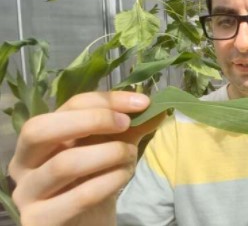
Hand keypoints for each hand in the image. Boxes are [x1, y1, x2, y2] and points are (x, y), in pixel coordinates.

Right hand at [8, 91, 165, 225]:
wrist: (88, 223)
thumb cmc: (95, 180)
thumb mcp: (112, 147)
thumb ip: (131, 128)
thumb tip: (158, 109)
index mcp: (39, 137)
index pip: (68, 106)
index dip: (107, 100)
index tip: (141, 102)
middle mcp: (23, 162)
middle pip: (42, 128)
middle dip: (92, 120)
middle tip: (125, 124)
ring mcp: (27, 192)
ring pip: (64, 164)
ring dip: (108, 155)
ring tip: (129, 157)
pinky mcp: (40, 219)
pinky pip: (80, 196)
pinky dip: (109, 182)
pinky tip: (123, 177)